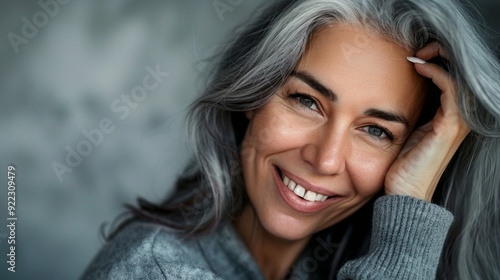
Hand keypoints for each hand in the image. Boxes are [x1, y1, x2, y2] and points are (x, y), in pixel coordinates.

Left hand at [384, 43, 470, 200]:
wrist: (404, 193)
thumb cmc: (401, 166)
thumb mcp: (405, 133)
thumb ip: (408, 113)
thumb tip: (392, 92)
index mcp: (446, 118)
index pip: (451, 79)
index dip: (437, 61)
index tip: (413, 56)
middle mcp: (456, 118)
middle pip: (459, 74)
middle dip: (441, 55)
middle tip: (417, 50)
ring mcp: (456, 122)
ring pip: (458, 76)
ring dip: (439, 59)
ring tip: (417, 54)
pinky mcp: (449, 126)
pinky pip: (451, 89)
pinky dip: (437, 73)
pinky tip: (418, 67)